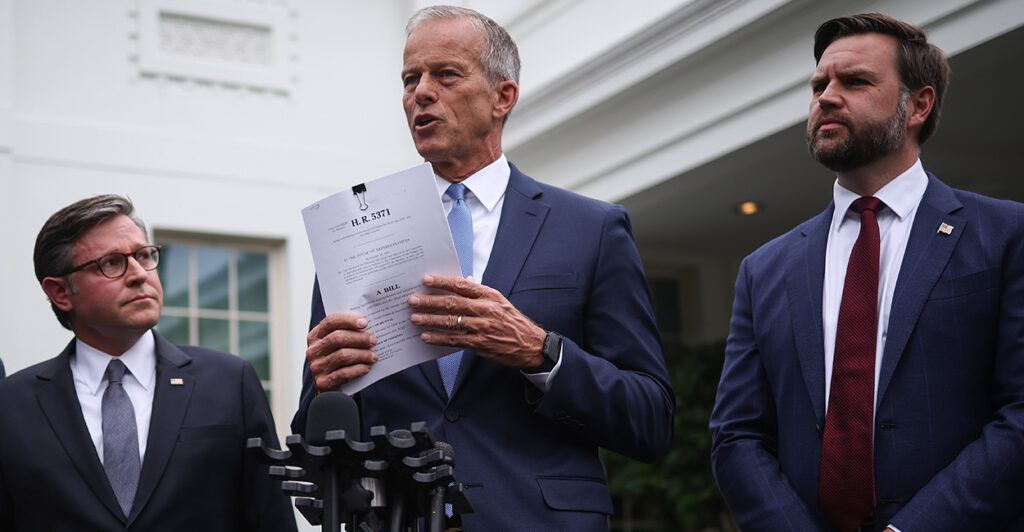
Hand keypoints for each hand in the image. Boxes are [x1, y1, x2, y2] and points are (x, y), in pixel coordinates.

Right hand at [306, 312, 377, 391]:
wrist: (333, 393)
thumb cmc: (340, 363)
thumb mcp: (339, 346)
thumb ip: (347, 334)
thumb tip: (367, 325)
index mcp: (315, 337)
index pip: (330, 321)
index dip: (348, 320)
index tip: (365, 322)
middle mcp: (313, 351)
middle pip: (338, 338)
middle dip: (359, 338)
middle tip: (373, 340)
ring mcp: (317, 367)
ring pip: (343, 355)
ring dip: (362, 354)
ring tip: (374, 356)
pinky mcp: (323, 383)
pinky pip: (344, 373)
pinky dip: (358, 369)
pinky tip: (367, 368)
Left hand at [409, 274, 546, 368]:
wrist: (531, 345)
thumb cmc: (513, 321)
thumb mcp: (499, 301)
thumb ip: (479, 292)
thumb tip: (463, 279)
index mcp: (489, 295)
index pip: (462, 285)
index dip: (442, 281)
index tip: (426, 279)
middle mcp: (485, 309)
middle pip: (452, 303)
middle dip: (430, 301)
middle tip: (412, 300)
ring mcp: (482, 328)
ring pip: (450, 322)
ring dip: (430, 320)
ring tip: (414, 318)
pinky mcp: (480, 344)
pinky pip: (454, 340)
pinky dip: (438, 338)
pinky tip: (426, 337)